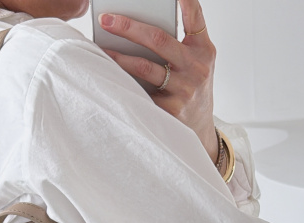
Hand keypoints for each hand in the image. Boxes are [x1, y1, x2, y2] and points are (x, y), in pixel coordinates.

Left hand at [99, 0, 219, 163]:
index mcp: (203, 49)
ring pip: (145, 68)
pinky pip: (141, 94)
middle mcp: (196, 67)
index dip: (185, 0)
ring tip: (100, 50)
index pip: (195, 17)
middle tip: (106, 20)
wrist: (200, 128)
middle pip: (158, 40)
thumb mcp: (195, 61)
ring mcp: (184, 89)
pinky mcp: (171, 110)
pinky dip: (122, 85)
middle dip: (129, 27)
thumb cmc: (190, 86)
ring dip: (119, 58)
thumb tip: (136, 28)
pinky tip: (108, 79)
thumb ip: (178, 43)